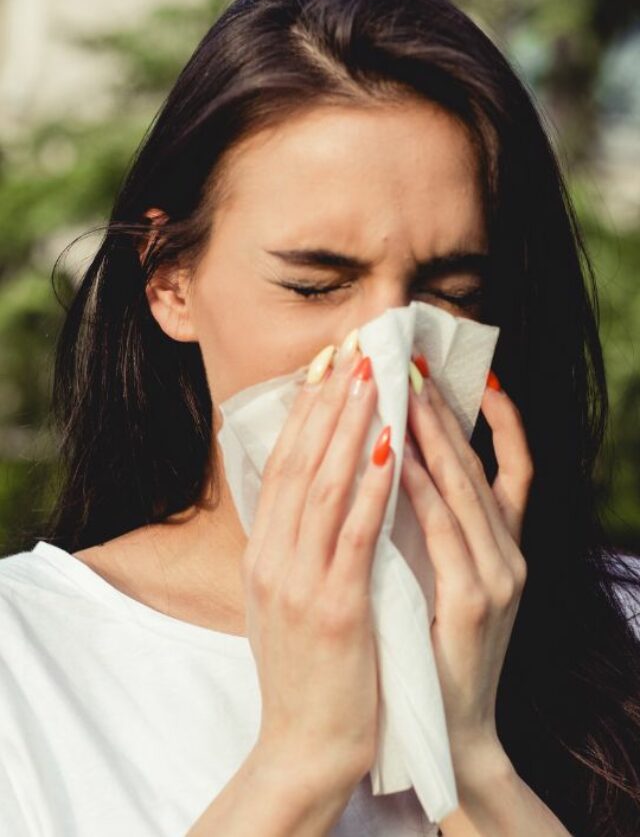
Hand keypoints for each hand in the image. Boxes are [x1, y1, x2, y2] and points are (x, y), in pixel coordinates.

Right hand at [242, 342, 394, 796]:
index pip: (280, 466)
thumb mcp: (281, 599)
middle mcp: (272, 558)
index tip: (326, 366)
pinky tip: (392, 448)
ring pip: (324, 486)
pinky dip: (372, 486)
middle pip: (299, 462)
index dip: (303, 412)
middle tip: (351, 348)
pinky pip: (354, 534)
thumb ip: (292, 546)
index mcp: (261, 554)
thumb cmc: (303, 669)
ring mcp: (299, 582)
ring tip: (372, 377)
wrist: (302, 744)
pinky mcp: (334, 608)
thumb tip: (310, 493)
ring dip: (350, 427)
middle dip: (327, 401)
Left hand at [400, 361, 532, 765]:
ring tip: (408, 390)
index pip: (509, 468)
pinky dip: (422, 489)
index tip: (472, 374)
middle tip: (418, 364)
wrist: (449, 729)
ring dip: (435, 436)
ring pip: (467, 489)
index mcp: (501, 548)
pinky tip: (398, 456)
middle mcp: (509, 554)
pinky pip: (445, 532)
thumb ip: (437, 530)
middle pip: (481, 466)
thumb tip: (402, 469)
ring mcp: (499, 577)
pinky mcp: (476, 603)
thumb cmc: (434, 647)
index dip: (499, 420)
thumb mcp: (444, 579)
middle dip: (448, 412)